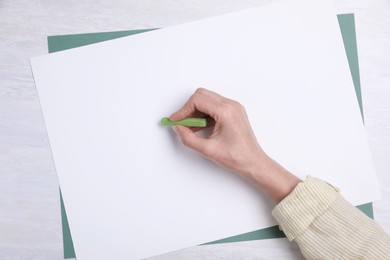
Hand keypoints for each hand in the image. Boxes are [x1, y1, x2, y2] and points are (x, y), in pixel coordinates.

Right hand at [170, 88, 300, 201]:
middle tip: (181, 123)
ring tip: (189, 128)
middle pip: (202, 95)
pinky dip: (204, 114)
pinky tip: (199, 127)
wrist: (254, 163)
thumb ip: (188, 138)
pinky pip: (214, 106)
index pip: (197, 100)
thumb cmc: (237, 157)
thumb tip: (177, 128)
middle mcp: (231, 105)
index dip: (183, 111)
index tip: (175, 121)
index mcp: (226, 112)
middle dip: (188, 108)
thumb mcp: (208, 150)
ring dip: (196, 111)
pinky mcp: (234, 112)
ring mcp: (234, 108)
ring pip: (207, 100)